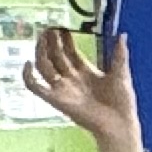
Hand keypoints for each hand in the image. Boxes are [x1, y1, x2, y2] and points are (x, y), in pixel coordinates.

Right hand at [22, 26, 148, 151]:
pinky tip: (28, 63)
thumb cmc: (122, 102)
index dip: (65, 40)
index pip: (70, 52)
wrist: (120, 123)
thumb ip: (119, 55)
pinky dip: (28, 77)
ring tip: (41, 38)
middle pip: (56, 56)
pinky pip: (36, 88)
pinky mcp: (56, 100)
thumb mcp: (121, 73)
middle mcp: (72, 79)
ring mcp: (63, 89)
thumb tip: (122, 35)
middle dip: (51, 42)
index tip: (61, 27)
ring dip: (41, 52)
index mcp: (86, 73)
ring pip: (45, 67)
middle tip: (48, 28)